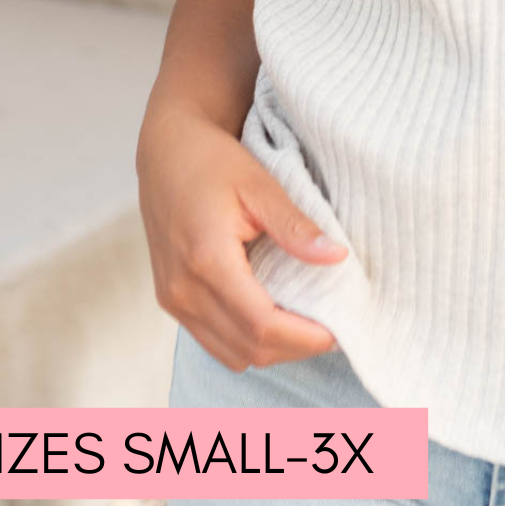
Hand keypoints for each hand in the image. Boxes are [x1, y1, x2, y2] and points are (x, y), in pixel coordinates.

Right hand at [137, 104, 349, 372]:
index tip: (338, 332)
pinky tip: (274, 319)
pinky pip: (212, 340)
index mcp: (206, 260)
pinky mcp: (170, 299)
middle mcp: (183, 290)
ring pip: (230, 354)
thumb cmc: (211, 161)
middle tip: (332, 331)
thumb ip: (296, 227)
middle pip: (247, 349)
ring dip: (271, 350)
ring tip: (307, 327)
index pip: (261, 324)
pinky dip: (246, 342)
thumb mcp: (260, 185)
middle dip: (294, 349)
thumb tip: (337, 257)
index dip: (303, 337)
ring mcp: (172, 299)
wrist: (166, 150)